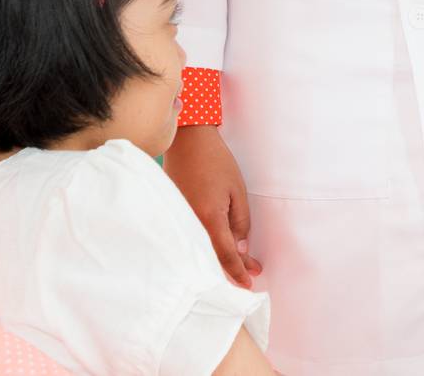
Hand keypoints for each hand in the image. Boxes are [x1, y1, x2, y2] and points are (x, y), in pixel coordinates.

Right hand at [164, 125, 263, 287]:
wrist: (188, 141)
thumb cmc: (216, 162)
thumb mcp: (238, 191)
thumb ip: (240, 222)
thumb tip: (240, 248)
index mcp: (209, 218)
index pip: (226, 255)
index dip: (239, 271)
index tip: (250, 282)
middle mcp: (190, 224)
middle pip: (211, 258)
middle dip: (231, 269)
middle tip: (250, 273)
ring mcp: (179, 220)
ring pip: (199, 251)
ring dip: (217, 260)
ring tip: (237, 265)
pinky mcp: (173, 215)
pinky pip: (190, 239)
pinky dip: (203, 248)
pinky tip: (214, 250)